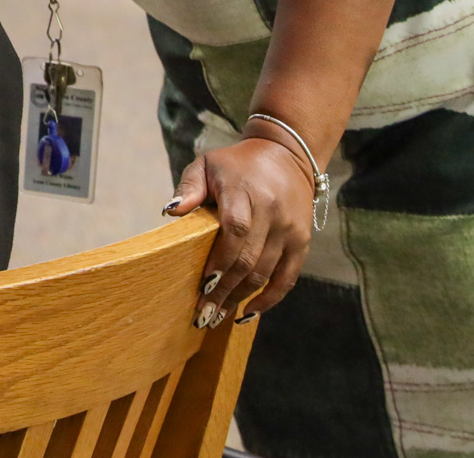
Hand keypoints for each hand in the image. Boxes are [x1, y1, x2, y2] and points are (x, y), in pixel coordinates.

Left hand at [164, 137, 313, 325]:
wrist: (286, 156)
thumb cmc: (236, 164)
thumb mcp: (208, 164)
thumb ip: (189, 186)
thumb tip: (171, 211)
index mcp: (245, 191)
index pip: (235, 229)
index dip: (220, 259)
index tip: (203, 283)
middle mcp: (271, 212)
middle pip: (248, 259)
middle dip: (224, 290)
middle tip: (202, 314)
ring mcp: (289, 230)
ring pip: (265, 273)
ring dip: (240, 298)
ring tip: (216, 317)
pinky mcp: (301, 242)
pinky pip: (287, 278)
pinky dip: (269, 300)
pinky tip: (248, 313)